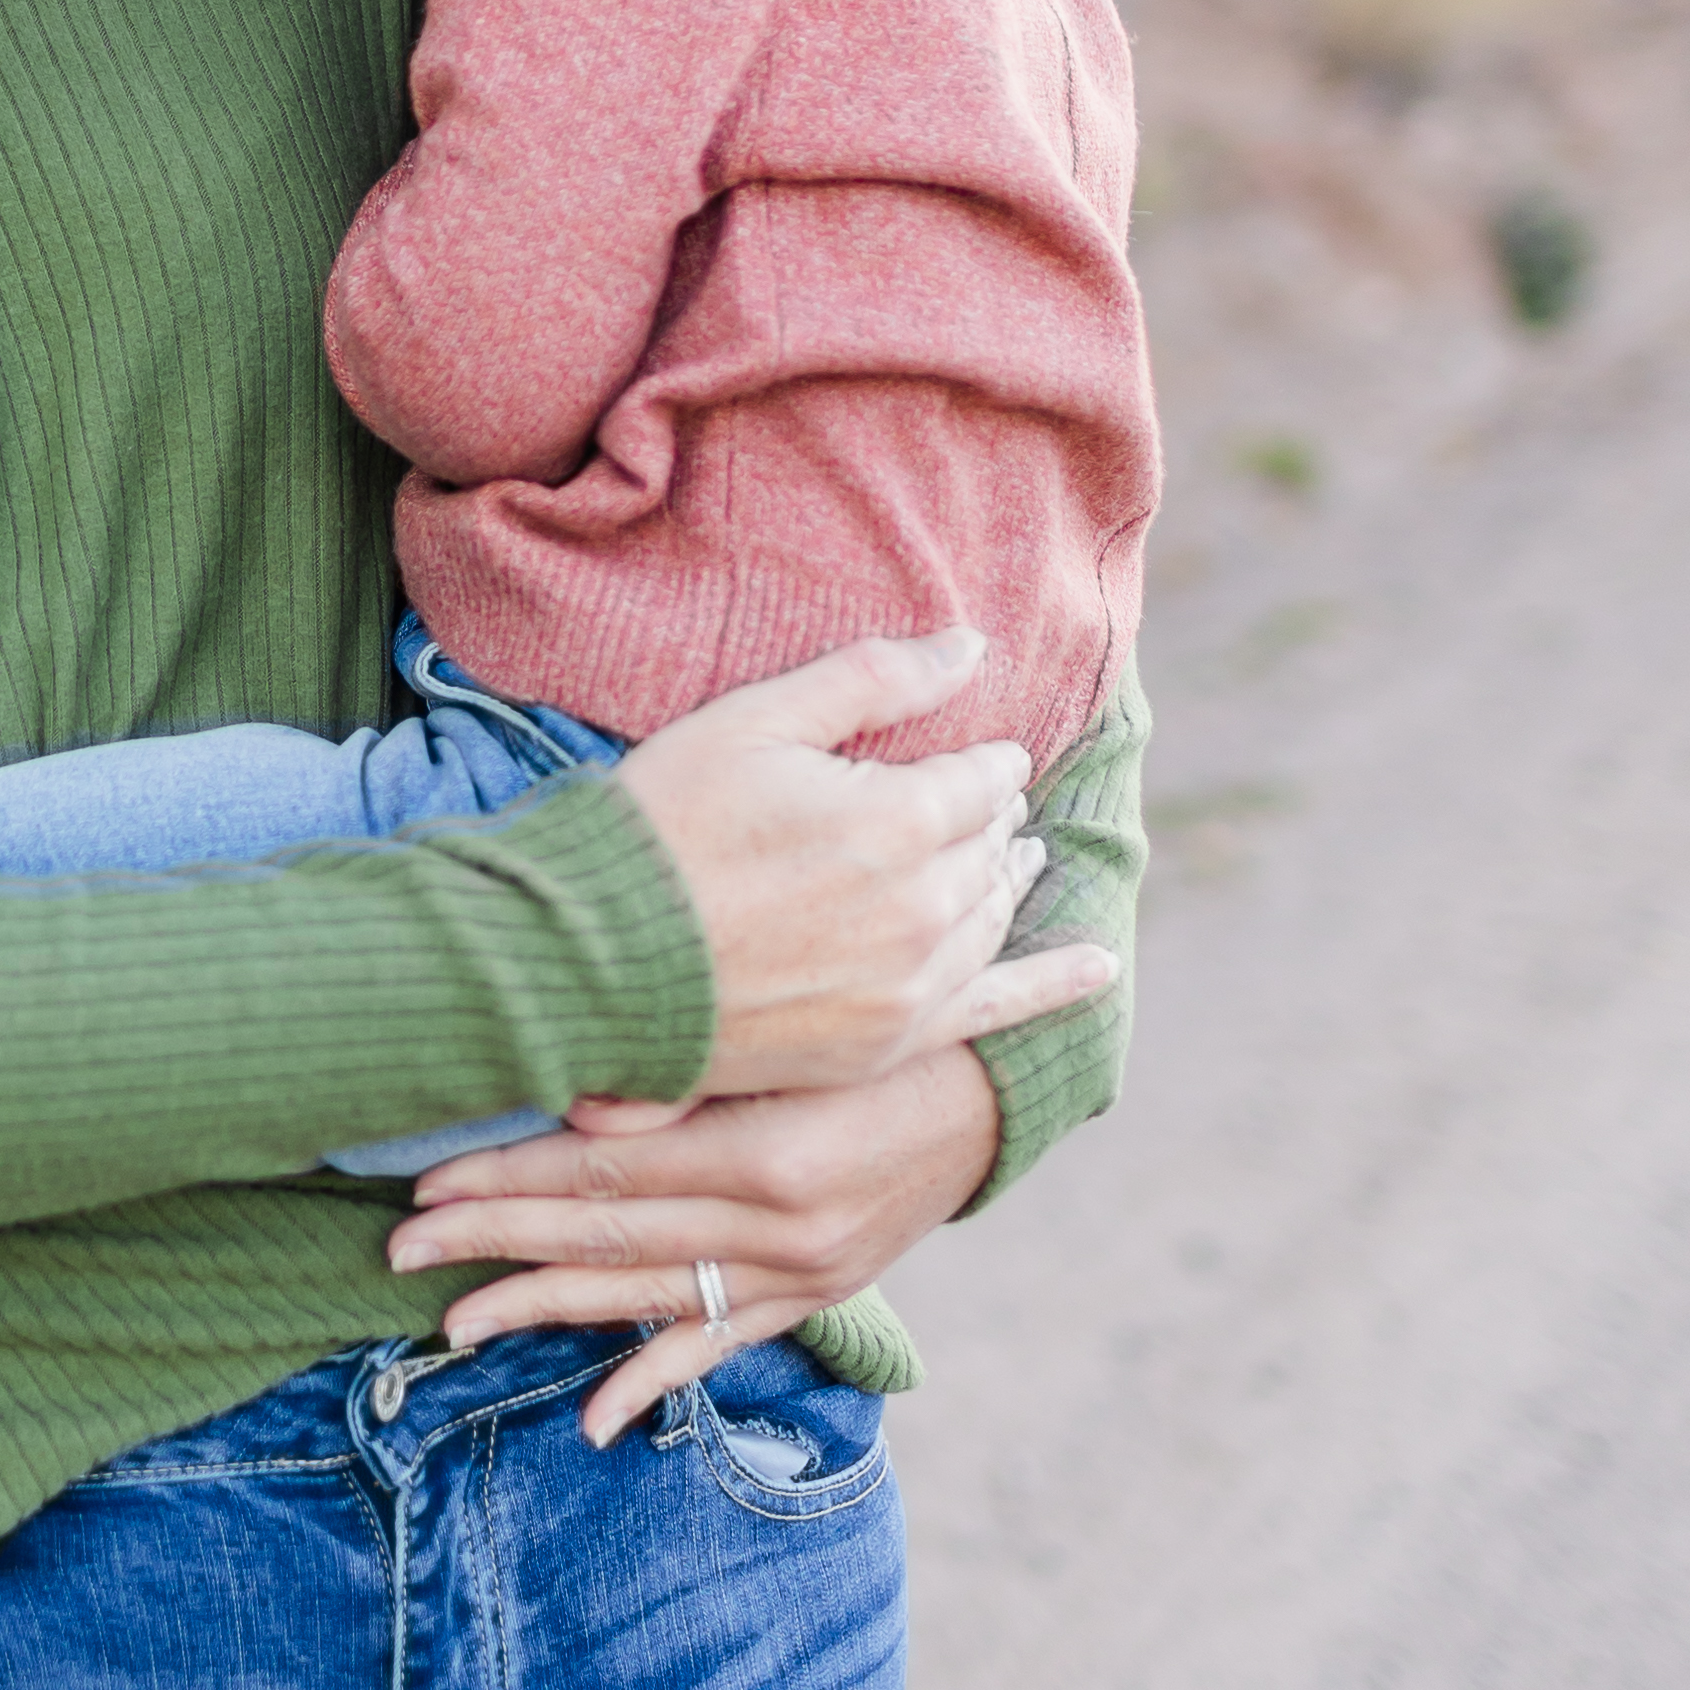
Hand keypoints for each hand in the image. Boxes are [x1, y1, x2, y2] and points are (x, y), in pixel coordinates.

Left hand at [383, 1049, 1003, 1444]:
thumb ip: (692, 1077)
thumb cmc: (889, 1030)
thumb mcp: (799, 1032)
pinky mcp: (813, 1294)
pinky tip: (593, 1418)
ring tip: (457, 1323)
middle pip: (608, 1237)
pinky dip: (653, 1379)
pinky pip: (720, 1342)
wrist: (1000, 1088)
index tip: (427, 1184)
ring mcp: (798, 1273)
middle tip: (401, 1248)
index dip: (509, 1178)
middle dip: (495, 1242)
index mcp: (767, 1151)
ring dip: (544, 1307)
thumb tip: (578, 1113)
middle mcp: (781, 1226)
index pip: (606, 1173)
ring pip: (647, 1297)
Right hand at [612, 627, 1114, 1098]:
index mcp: (900, 820)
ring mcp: (910, 987)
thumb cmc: (661, 827)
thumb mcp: (755, 723)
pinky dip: (1054, 989)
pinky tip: (1099, 970)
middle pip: (991, 848)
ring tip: (1012, 859)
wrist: (590, 961)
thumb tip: (973, 645)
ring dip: (1005, 880)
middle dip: (989, 819)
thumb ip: (873, 679)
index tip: (971, 755)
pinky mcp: (885, 1044)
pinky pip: (995, 1012)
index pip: (982, 778)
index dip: (978, 761)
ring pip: (992, 918)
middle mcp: (924, 909)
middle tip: (980, 805)